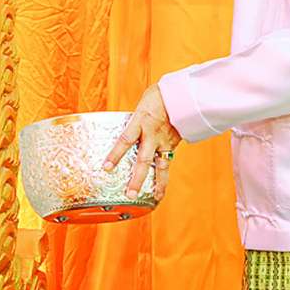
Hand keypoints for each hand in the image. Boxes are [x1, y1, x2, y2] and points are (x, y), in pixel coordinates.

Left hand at [102, 85, 182, 200]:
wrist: (183, 92)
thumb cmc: (159, 95)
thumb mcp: (141, 105)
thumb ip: (134, 121)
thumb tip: (126, 134)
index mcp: (141, 121)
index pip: (125, 140)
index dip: (115, 155)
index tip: (106, 168)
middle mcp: (152, 134)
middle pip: (143, 160)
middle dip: (137, 178)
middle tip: (130, 194)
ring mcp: (164, 141)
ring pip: (160, 165)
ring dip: (157, 183)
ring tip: (154, 197)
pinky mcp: (173, 143)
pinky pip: (167, 161)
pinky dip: (165, 175)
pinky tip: (161, 188)